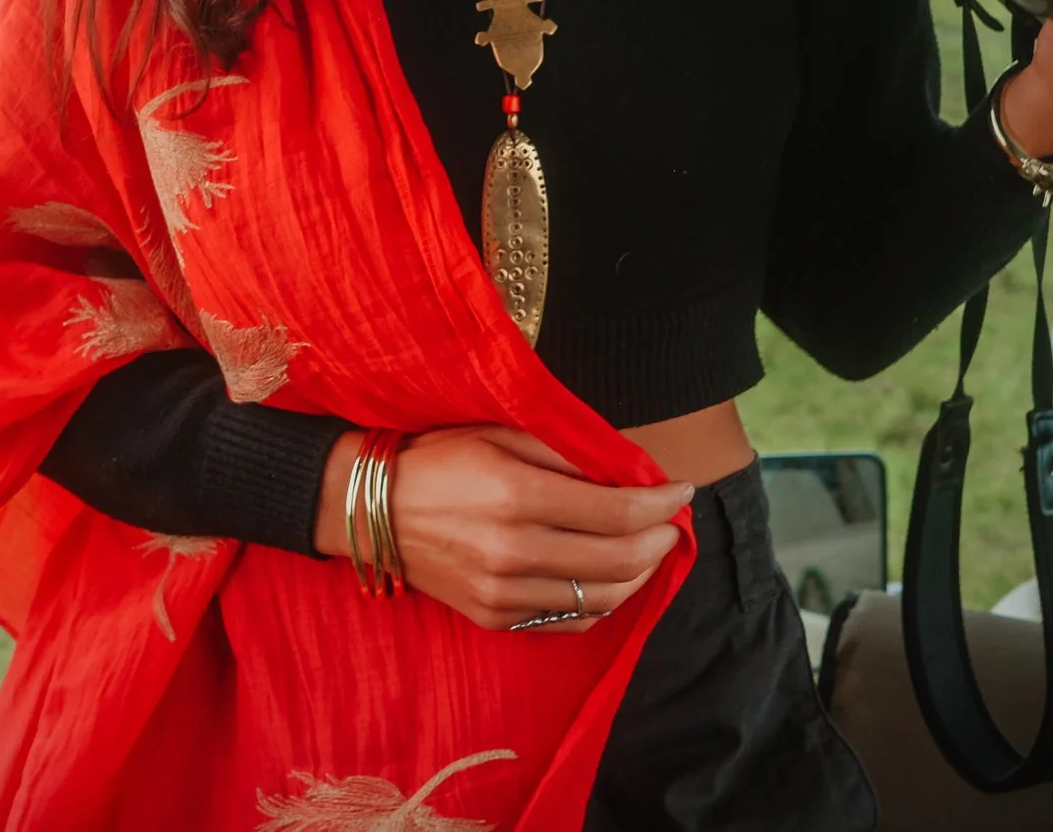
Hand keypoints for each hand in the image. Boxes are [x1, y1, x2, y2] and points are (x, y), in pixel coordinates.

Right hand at [314, 425, 691, 633]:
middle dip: (659, 541)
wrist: (371, 509)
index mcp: (516, 496)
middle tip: (671, 523)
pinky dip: (600, 603)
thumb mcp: (500, 432)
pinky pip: (566, 620)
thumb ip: (566, 453)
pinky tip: (611, 580)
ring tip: (648, 551)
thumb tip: (627, 472)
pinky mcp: (492, 617)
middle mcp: (512, 551)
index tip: (682, 491)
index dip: (661, 503)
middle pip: (618, 560)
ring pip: (599, 599)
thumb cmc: (439, 458)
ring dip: (638, 576)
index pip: (617, 512)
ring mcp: (502, 593)